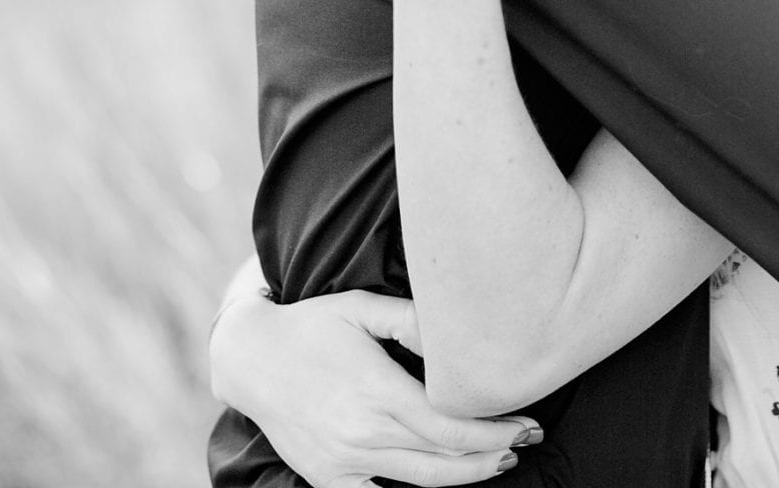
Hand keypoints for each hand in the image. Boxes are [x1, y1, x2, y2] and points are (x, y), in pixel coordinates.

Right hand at [209, 288, 538, 487]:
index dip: (497, 430)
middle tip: (527, 441)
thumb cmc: (313, 325)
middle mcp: (364, 432)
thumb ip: (412, 319)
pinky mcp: (328, 477)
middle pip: (446, 457)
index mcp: (379, 390)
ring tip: (499, 462)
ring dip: (467, 476)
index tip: (527, 424)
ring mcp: (345, 461)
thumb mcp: (361, 307)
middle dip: (494, 452)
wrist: (250, 359)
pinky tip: (443, 481)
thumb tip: (458, 334)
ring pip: (423, 481)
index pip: (453, 424)